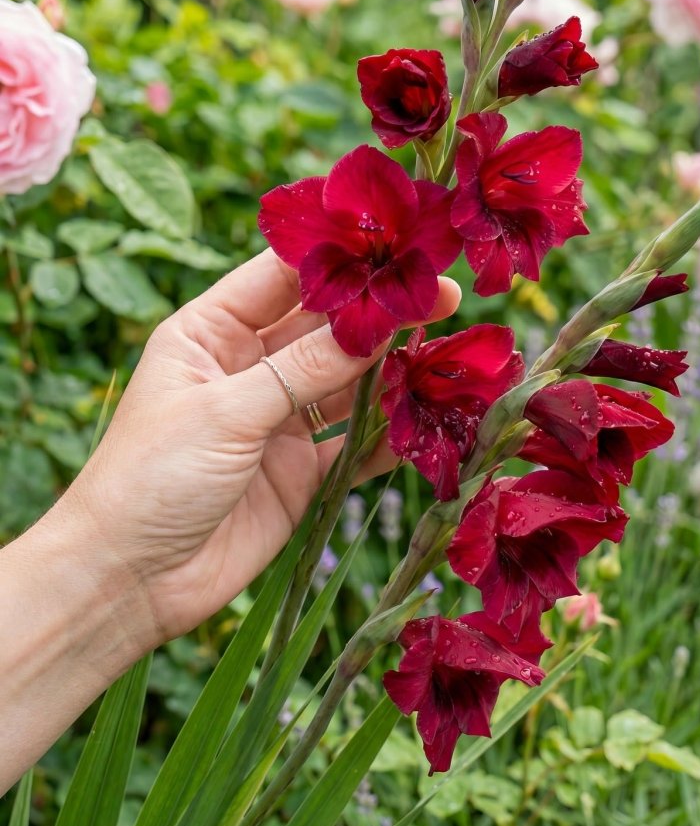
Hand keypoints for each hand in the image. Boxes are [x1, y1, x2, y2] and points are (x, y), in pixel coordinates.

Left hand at [64, 249, 460, 647]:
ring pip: (347, 381)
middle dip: (379, 312)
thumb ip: (303, 369)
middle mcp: (247, 367)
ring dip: (391, 369)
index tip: (395, 244)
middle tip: (442, 295)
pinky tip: (427, 419)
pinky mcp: (299, 471)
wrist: (128, 581)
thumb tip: (376, 324)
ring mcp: (276, 419)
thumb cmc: (150, 478)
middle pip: (324, 326)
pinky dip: (389, 434)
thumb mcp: (226, 412)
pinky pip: (355, 444)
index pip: (281, 276)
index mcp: (211, 332)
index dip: (337, 259)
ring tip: (447, 349)